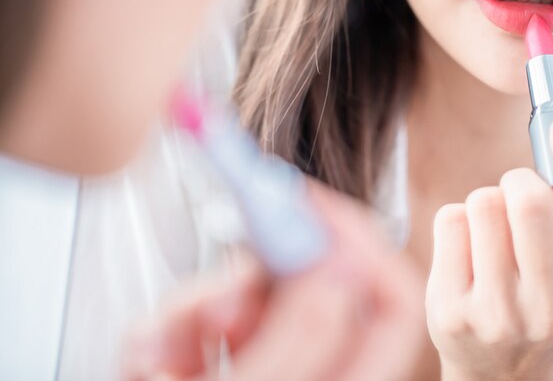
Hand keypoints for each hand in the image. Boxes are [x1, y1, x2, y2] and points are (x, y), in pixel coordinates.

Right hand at [123, 179, 424, 380]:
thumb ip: (299, 344)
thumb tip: (336, 267)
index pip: (390, 302)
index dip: (354, 240)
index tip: (299, 202)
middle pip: (320, 289)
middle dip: (259, 276)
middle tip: (215, 288)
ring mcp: (276, 373)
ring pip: (256, 299)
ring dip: (197, 309)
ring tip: (157, 357)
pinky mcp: (230, 369)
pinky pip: (207, 323)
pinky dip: (169, 333)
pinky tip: (150, 363)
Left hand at [425, 120, 552, 380]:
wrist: (496, 370)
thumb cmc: (541, 302)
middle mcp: (551, 310)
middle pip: (532, 201)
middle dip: (519, 178)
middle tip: (516, 191)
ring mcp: (497, 314)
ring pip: (483, 202)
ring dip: (486, 202)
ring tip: (490, 230)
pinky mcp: (450, 310)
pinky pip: (450, 219)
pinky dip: (458, 219)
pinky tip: (465, 249)